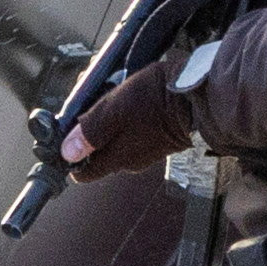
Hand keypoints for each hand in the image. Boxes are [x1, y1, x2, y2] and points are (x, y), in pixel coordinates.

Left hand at [62, 56, 196, 180]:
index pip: (84, 172)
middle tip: (90, 102)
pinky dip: (127, 119)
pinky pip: (134, 133)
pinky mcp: (161, 140)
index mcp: (117, 158)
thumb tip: (67, 153)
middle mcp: (131, 161)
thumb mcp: (114, 110)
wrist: (201, 96)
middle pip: (98, 153)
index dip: (70, 156)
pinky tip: (131, 99)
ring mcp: (147, 151)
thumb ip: (90, 132)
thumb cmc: (157, 100)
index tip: (65, 137)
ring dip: (109, 120)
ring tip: (111, 93)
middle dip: (89, 130)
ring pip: (116, 140)